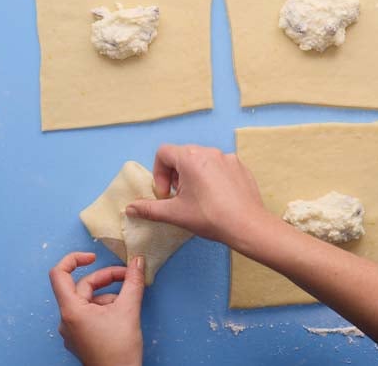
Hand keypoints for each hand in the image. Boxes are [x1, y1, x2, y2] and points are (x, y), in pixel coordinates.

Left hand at [49, 252, 144, 365]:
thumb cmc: (119, 350)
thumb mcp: (129, 310)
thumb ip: (132, 281)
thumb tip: (137, 261)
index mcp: (71, 310)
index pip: (59, 274)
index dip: (74, 259)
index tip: (93, 257)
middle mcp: (66, 319)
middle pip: (82, 287)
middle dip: (106, 279)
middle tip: (128, 277)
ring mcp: (71, 331)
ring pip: (87, 301)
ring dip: (108, 295)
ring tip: (128, 302)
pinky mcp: (79, 338)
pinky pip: (88, 314)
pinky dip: (104, 308)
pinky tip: (120, 315)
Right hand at [125, 144, 270, 246]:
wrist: (248, 225)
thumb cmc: (210, 217)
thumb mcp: (175, 214)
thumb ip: (150, 208)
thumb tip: (130, 208)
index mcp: (190, 158)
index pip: (163, 152)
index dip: (159, 172)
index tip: (166, 193)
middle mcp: (209, 152)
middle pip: (182, 155)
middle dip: (175, 175)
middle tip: (179, 197)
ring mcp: (227, 158)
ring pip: (201, 160)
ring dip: (193, 175)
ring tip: (197, 199)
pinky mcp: (240, 167)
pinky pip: (219, 166)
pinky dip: (212, 177)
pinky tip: (216, 198)